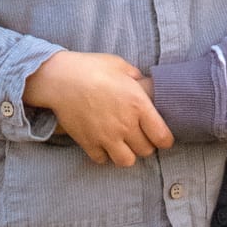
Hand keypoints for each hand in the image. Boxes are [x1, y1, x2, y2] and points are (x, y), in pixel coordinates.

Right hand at [23, 52, 175, 165]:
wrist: (60, 78)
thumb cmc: (92, 67)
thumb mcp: (121, 65)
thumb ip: (137, 78)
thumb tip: (144, 84)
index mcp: (138, 105)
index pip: (163, 137)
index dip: (165, 139)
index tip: (162, 136)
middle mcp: (125, 125)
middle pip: (146, 151)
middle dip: (146, 145)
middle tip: (141, 136)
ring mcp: (106, 137)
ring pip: (127, 161)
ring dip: (128, 154)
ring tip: (124, 143)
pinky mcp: (89, 144)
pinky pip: (103, 160)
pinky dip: (104, 155)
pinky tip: (103, 143)